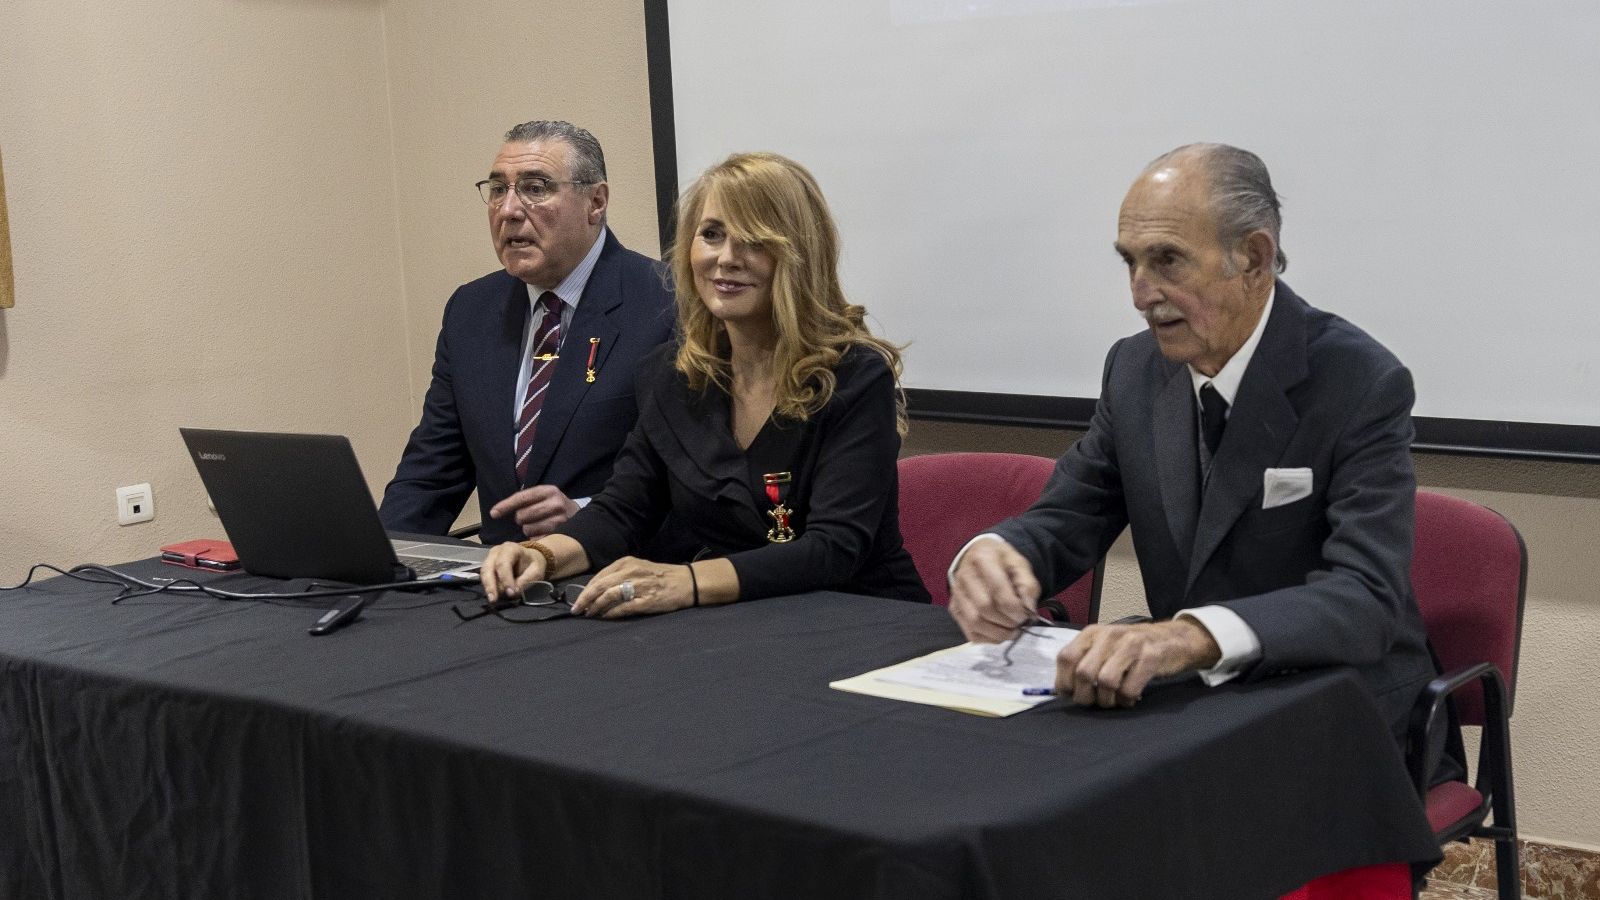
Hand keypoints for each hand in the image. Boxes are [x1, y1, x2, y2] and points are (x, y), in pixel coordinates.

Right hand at [480, 542, 547, 601]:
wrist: (530, 558)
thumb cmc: (533, 564)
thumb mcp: (536, 571)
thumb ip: (526, 580)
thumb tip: (514, 591)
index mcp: (510, 548)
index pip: (503, 563)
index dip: (505, 579)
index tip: (510, 593)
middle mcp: (497, 551)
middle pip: (489, 567)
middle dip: (491, 584)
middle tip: (494, 599)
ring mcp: (490, 558)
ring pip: (484, 572)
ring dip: (488, 587)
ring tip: (492, 599)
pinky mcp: (488, 566)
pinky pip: (484, 577)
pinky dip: (488, 587)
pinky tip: (492, 596)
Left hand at [488, 485, 579, 538]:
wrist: (581, 516)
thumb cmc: (555, 506)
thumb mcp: (544, 496)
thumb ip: (525, 500)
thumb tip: (497, 511)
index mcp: (549, 490)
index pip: (521, 497)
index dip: (505, 505)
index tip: (493, 513)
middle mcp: (555, 503)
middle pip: (522, 515)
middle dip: (521, 518)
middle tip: (530, 517)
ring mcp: (559, 520)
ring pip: (527, 529)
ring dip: (529, 529)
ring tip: (539, 525)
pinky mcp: (560, 534)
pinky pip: (536, 539)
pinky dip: (536, 538)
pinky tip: (544, 533)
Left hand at [571, 557, 692, 619]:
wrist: (686, 582)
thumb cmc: (660, 575)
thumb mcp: (638, 567)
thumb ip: (619, 575)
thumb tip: (596, 589)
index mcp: (626, 563)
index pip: (599, 576)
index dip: (586, 589)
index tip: (578, 600)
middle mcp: (631, 572)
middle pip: (600, 586)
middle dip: (585, 599)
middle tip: (576, 610)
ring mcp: (639, 586)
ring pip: (609, 597)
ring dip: (596, 607)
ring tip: (589, 614)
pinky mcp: (647, 601)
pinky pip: (623, 608)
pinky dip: (611, 613)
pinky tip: (604, 617)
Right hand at [947, 538, 1040, 642]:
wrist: (978, 557)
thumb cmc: (1001, 561)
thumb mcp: (1019, 564)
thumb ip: (1028, 585)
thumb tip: (1028, 609)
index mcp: (982, 559)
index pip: (997, 589)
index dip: (1015, 607)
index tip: (1026, 614)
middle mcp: (964, 576)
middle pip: (985, 607)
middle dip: (1007, 621)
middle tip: (1020, 622)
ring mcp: (957, 594)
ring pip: (975, 622)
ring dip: (998, 633)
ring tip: (1012, 630)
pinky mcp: (955, 609)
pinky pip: (970, 633)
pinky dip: (989, 639)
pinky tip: (1000, 632)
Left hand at [1054, 619, 1220, 708]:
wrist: (1174, 639)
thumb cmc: (1133, 648)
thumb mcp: (1105, 647)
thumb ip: (1085, 661)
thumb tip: (1064, 691)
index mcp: (1092, 633)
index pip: (1066, 658)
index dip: (1064, 682)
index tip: (1072, 695)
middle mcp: (1109, 635)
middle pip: (1084, 673)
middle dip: (1086, 697)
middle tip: (1096, 702)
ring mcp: (1131, 645)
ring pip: (1105, 682)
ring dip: (1107, 700)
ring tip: (1114, 700)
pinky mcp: (1151, 658)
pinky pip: (1129, 688)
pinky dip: (1127, 700)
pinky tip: (1130, 698)